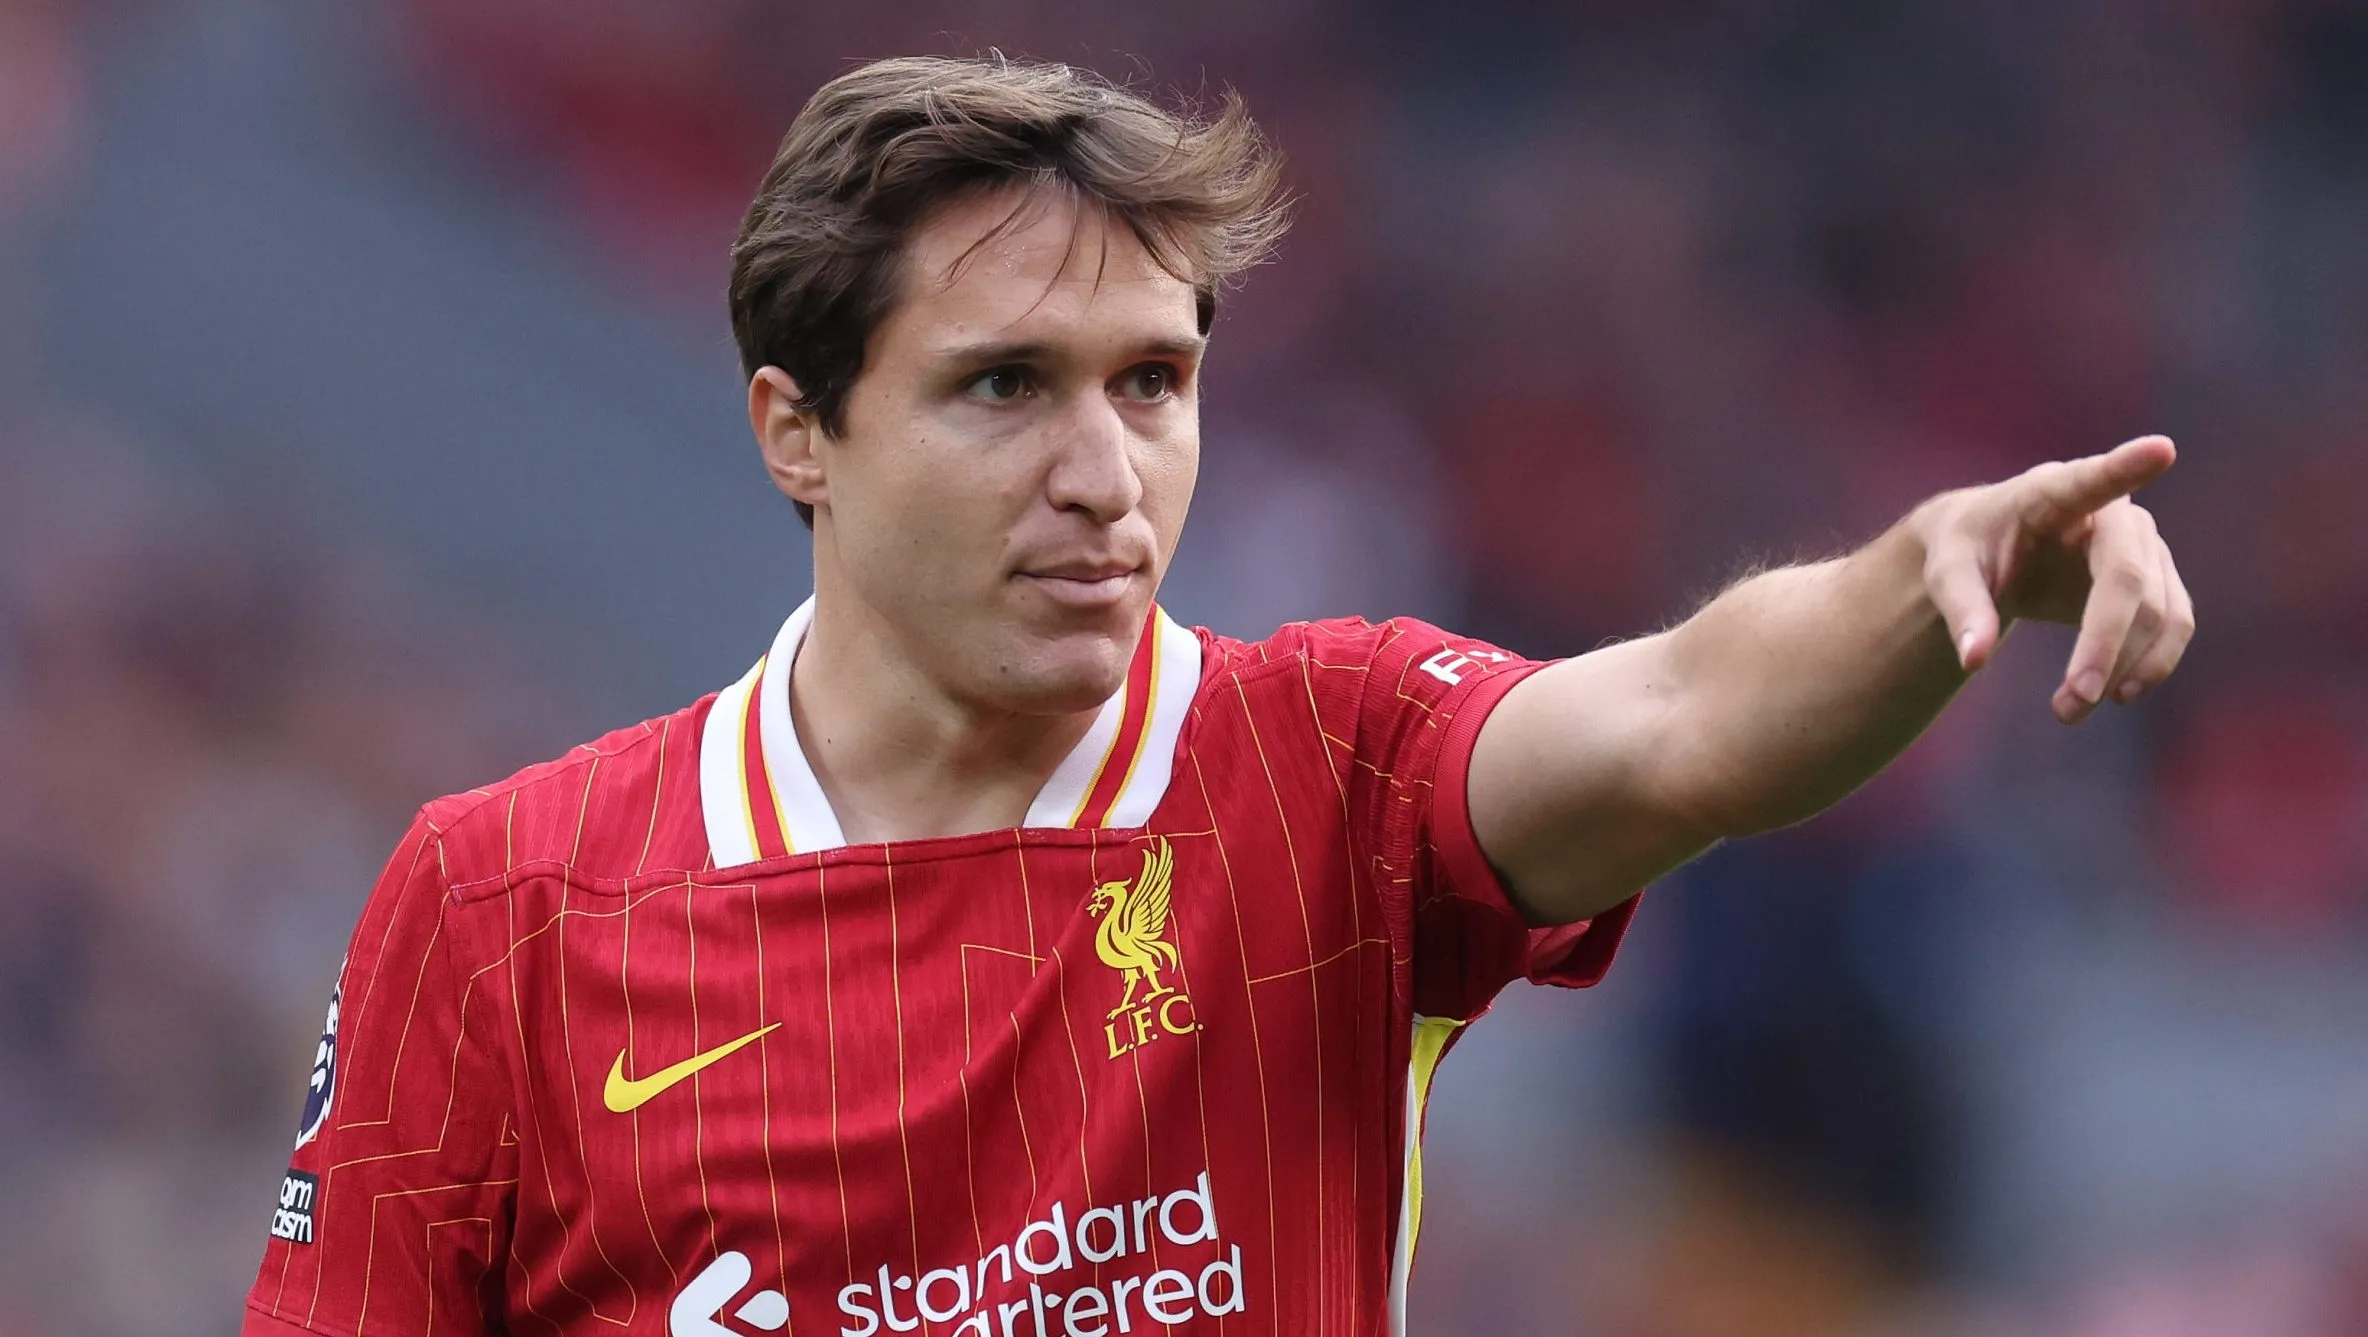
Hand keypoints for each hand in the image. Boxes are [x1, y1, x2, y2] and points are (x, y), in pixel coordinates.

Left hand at [1915, 435, 2194, 723]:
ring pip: (2159, 610)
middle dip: (2105, 643)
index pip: (2092, 478)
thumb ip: (1961, 609)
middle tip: (2074, 701)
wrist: (1995, 552)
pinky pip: (2173, 624)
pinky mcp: (2157, 581)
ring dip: (2127, 667)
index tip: (2161, 450)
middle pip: (2127, 578)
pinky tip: (2118, 693)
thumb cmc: (1968, 549)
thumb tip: (1973, 660)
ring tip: (2071, 710)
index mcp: (2054, 492)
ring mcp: (2144, 547)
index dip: (2126, 466)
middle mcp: (2113, 513)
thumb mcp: (1947, 571)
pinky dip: (2151, 665)